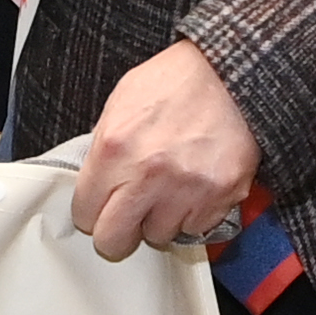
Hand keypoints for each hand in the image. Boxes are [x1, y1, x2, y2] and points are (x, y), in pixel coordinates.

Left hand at [75, 41, 259, 261]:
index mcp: (113, 150)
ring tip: (169, 190)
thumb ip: (103, 148)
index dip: (92, 212)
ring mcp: (186, 190)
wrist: (230, 72)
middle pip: (114, 241)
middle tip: (128, 216)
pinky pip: (196, 228)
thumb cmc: (175, 82)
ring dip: (160, 219)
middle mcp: (147, 176)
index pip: (84, 214)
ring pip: (159, 237)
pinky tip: (194, 187)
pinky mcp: (221, 196)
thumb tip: (95, 183)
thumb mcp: (121, 103)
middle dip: (118, 232)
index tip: (101, 207)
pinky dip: (194, 214)